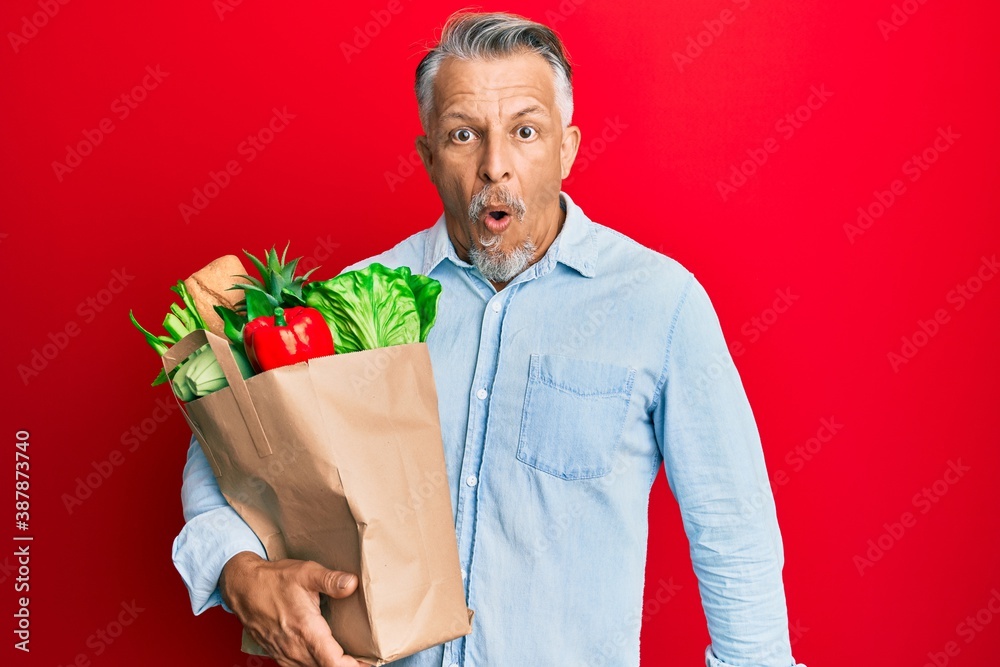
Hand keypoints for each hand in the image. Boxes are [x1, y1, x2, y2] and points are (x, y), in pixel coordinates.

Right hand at [220, 551, 371, 666]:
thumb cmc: (273, 580)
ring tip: (350, 659)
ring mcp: (284, 653)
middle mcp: (294, 647)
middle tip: (365, 659)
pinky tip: (324, 658)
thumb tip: (352, 584)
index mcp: (305, 630)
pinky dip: (315, 665)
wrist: (242, 587)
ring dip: (329, 665)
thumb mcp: (305, 572)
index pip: (333, 662)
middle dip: (346, 666)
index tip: (368, 662)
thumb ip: (330, 580)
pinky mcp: (278, 653)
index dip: (352, 666)